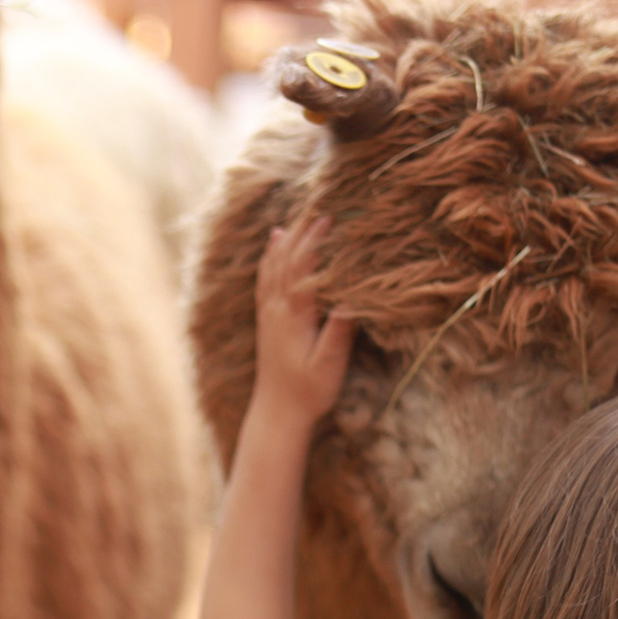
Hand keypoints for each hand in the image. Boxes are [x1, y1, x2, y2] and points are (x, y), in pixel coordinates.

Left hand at [252, 217, 353, 427]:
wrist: (276, 413)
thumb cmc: (308, 391)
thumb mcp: (328, 364)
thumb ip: (338, 331)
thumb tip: (351, 298)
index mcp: (292, 316)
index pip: (302, 267)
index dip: (315, 240)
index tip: (331, 216)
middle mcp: (275, 309)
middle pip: (286, 259)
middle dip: (303, 231)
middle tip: (320, 205)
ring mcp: (268, 313)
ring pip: (273, 265)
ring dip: (286, 238)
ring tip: (299, 214)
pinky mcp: (266, 320)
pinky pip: (265, 277)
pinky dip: (271, 255)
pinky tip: (275, 242)